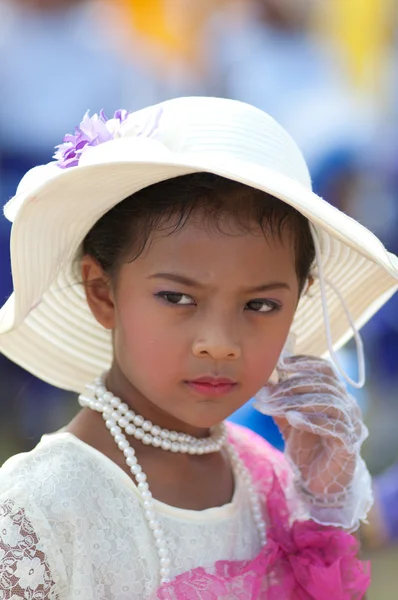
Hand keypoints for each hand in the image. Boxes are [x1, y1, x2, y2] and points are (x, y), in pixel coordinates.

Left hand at [255, 355, 367, 501]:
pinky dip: (311, 420)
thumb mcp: (288, 419)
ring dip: (299, 401)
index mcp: (336, 395)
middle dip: (293, 385)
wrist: (317, 483)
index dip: (305, 363)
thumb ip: (279, 400)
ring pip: (329, 402)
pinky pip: (333, 427)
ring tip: (276, 405)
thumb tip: (262, 381)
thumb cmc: (306, 447)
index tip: (283, 363)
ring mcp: (351, 424)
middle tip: (270, 392)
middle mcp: (347, 406)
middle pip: (324, 384)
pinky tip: (292, 418)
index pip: (326, 370)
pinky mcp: (349, 444)